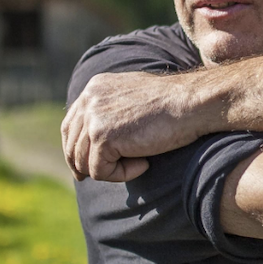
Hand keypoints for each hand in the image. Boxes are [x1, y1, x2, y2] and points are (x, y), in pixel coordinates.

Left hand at [61, 72, 212, 181]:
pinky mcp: (102, 137)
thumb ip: (112, 110)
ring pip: (84, 162)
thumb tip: (97, 136)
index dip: (75, 149)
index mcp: (95, 87)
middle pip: (72, 144)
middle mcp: (89, 99)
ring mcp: (94, 117)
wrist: (191, 103)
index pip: (71, 124)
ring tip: (140, 162)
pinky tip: (144, 164)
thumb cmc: (173, 103)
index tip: (84, 167)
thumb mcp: (134, 98)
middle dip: (83, 165)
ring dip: (111, 169)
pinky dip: (123, 174)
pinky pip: (100, 171)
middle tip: (99, 176)